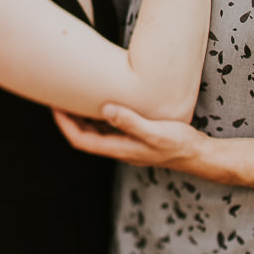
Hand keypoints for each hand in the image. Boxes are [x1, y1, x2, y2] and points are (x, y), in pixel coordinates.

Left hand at [53, 103, 209, 172]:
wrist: (199, 155)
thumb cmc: (179, 144)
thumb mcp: (155, 131)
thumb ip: (131, 122)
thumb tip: (105, 110)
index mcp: (120, 148)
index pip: (81, 140)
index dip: (65, 125)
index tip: (54, 108)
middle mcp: (120, 149)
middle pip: (85, 136)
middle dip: (69, 120)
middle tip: (58, 98)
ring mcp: (127, 145)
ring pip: (96, 133)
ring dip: (83, 118)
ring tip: (74, 98)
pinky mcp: (136, 139)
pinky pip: (109, 129)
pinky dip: (99, 117)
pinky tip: (103, 103)